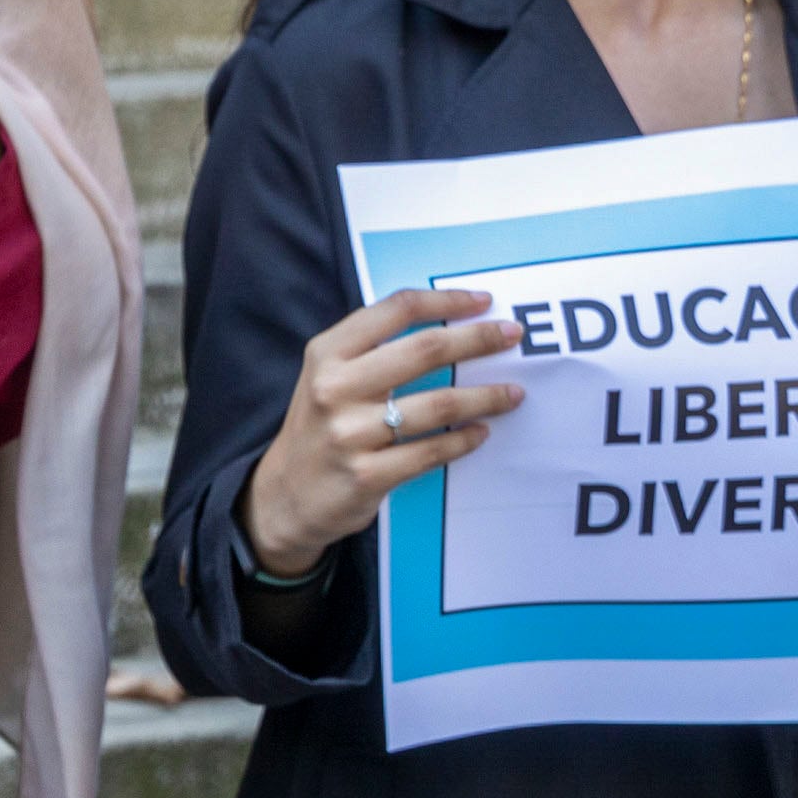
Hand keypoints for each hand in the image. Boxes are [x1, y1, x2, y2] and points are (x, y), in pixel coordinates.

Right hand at [236, 288, 522, 578]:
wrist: (285, 497)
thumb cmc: (322, 427)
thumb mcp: (329, 377)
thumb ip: (373, 349)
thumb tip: (450, 324)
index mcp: (328, 353)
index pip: (396, 309)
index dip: (446, 300)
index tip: (483, 301)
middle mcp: (335, 388)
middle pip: (425, 349)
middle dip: (478, 339)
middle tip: (512, 336)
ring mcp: (349, 433)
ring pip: (439, 404)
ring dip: (486, 397)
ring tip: (512, 394)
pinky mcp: (367, 474)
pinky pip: (432, 451)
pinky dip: (464, 440)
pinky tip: (480, 432)